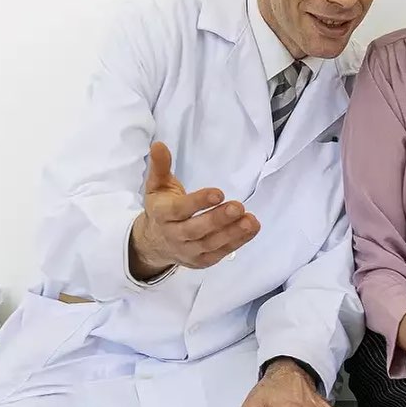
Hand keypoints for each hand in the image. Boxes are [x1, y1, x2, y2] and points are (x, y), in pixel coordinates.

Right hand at [129, 142, 260, 278]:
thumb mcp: (156, 186)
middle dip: (218, 219)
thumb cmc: (161, 207)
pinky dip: (237, 242)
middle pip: (196, 230)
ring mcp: (188, 251)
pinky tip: (252, 228)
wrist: (153, 242)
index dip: (198, 202)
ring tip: (250, 220)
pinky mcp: (201, 261)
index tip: (218, 192)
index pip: (179, 210)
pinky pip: (220, 253)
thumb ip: (160, 166)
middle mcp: (173, 235)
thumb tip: (158, 145)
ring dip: (232, 233)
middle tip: (238, 206)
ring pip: (210, 244)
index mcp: (162, 214)